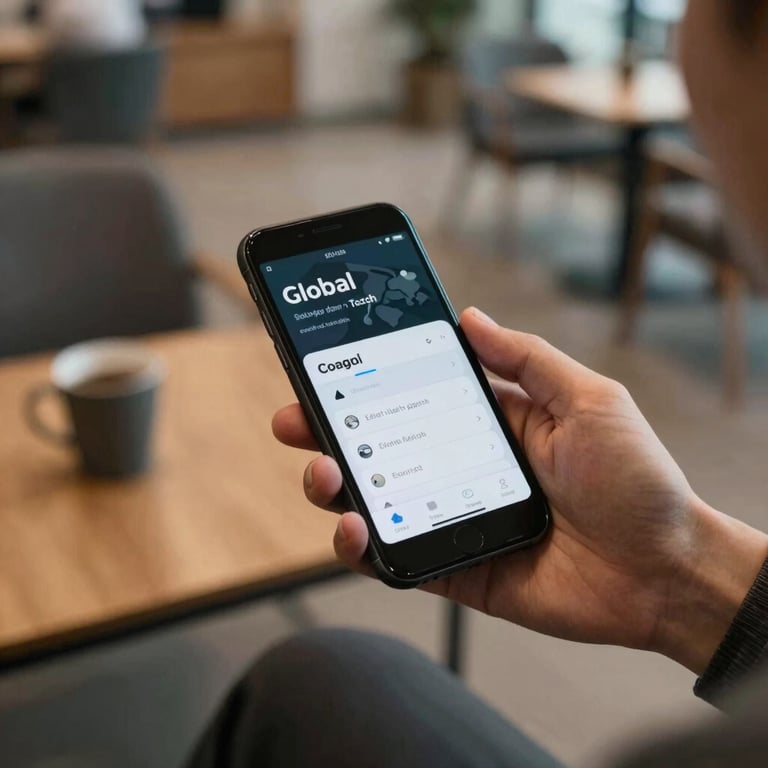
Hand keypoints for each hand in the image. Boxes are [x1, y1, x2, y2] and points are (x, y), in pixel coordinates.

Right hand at [273, 308, 767, 672]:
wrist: (665, 571)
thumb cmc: (637, 481)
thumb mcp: (591, 400)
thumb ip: (526, 359)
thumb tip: (470, 317)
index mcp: (490, 422)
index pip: (412, 394)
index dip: (366, 380)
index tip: (325, 363)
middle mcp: (461, 466)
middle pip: (379, 445)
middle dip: (327, 431)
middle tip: (294, 419)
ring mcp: (452, 517)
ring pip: (375, 500)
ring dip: (333, 486)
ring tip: (322, 473)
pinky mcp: (454, 567)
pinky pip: (394, 559)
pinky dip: (362, 548)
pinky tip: (352, 529)